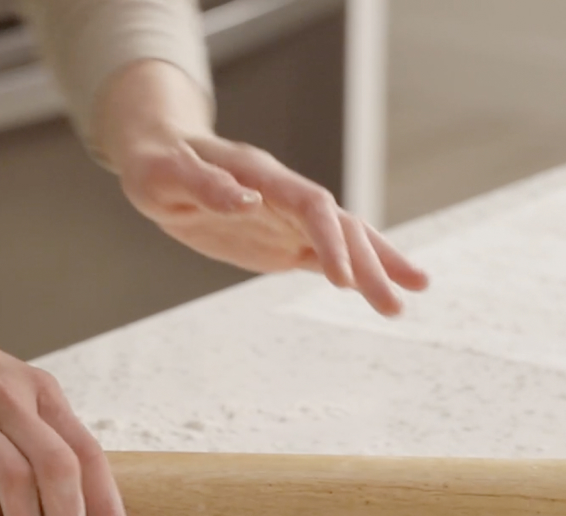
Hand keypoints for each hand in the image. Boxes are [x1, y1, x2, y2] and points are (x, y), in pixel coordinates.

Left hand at [97, 61, 427, 314]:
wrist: (160, 159)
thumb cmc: (158, 164)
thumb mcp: (166, 174)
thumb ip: (206, 186)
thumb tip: (247, 200)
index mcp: (262, 176)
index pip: (311, 205)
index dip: (331, 239)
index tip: (342, 280)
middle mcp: (284, 196)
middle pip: (340, 226)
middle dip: (369, 265)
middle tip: (396, 306)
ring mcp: (287, 219)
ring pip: (343, 240)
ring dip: (375, 268)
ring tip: (406, 301)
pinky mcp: (281, 240)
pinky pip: (323, 256)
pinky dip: (354, 273)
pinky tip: (379, 292)